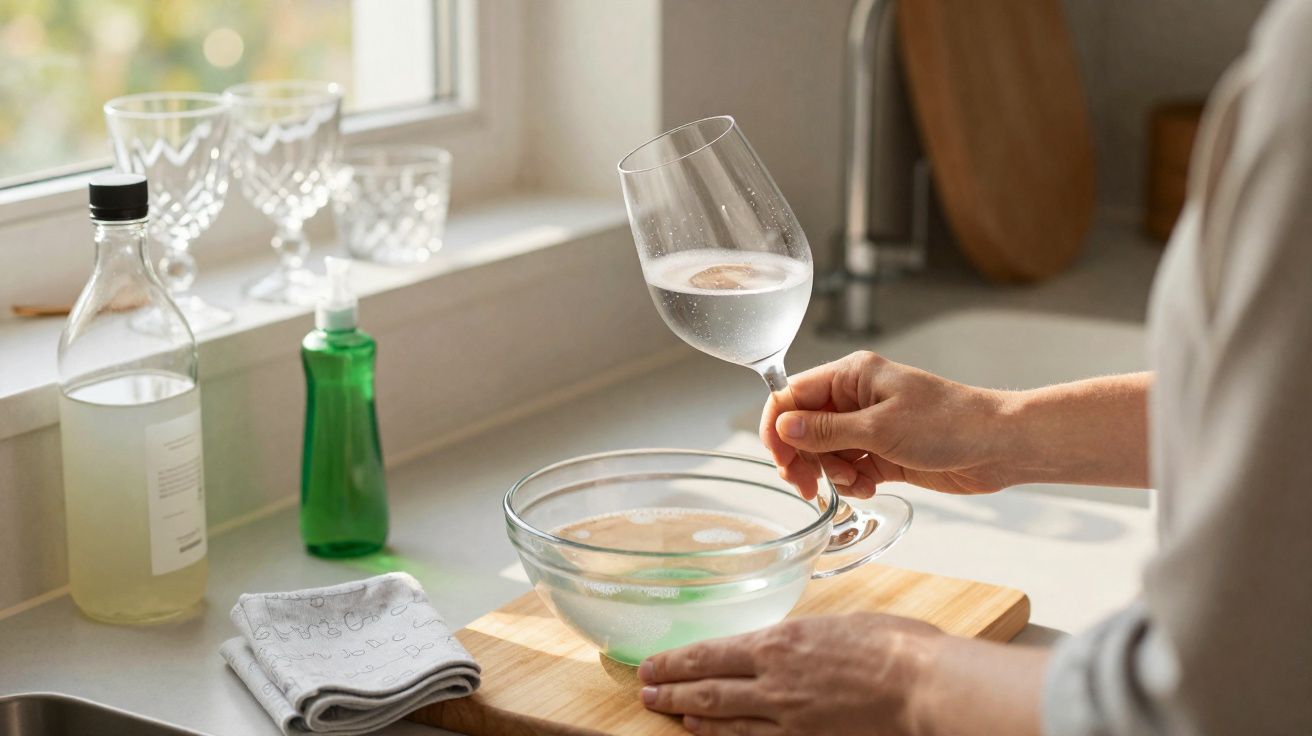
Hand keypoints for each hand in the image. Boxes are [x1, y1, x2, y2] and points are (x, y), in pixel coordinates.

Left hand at [638, 613, 942, 735]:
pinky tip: (706, 735)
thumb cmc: (893, 647)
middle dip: (671, 689)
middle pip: (707, 689)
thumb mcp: (838, 625)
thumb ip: (802, 639)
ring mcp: (788, 717)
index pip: (710, 654)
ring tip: (667, 712)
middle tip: (646, 690)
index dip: (675, 662)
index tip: (652, 664)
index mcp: (778, 643)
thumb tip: (786, 643)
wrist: (923, 686)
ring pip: (724, 719)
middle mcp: (773, 682)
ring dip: (690, 716)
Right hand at [760, 351, 1017, 499]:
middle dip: (803, 459)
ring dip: (831, 474)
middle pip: (803, 428)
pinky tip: (869, 487)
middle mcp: (855, 399)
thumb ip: (826, 430)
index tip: (780, 460)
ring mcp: (868, 427)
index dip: (779, 427)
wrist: (998, 446)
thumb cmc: (949, 422)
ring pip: (824, 453)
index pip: (792, 395)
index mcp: (851, 377)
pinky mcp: (882, 453)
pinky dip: (851, 483)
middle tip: (807, 486)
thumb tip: (783, 428)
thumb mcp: (879, 428)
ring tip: (855, 483)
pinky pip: (848, 469)